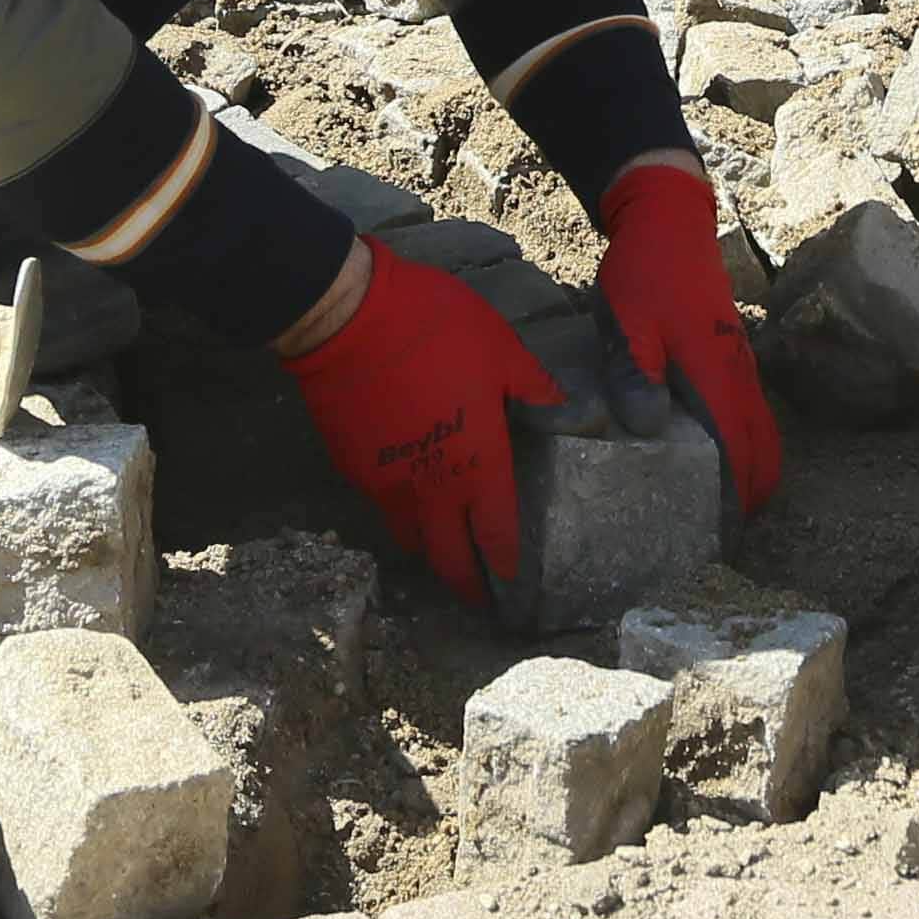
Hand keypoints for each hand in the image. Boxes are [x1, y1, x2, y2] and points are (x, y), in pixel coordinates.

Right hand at [279, 240, 564, 595]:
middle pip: (448, 557)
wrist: (350, 319)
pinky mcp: (351, 469)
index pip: (496, 532)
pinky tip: (403, 501)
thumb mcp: (501, 348)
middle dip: (464, 583)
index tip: (511, 581)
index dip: (505, 562)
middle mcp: (433, 488)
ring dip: (428, 550)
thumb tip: (569, 409)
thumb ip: (534, 387)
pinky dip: (397, 513)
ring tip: (440, 551)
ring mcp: (387, 483)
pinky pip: (380, 506)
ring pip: (410, 537)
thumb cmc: (435, 330)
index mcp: (477, 462)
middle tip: (475, 599)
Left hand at [596, 158, 780, 512]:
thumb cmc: (645, 274)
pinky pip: (751, 415)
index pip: (742, 453)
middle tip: (719, 535)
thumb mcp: (627, 322)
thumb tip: (649, 430)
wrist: (670, 221)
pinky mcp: (733, 358)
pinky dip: (744, 446)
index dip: (738, 501)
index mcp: (716, 375)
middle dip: (753, 497)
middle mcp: (738, 376)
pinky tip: (708, 460)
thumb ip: (635, 373)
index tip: (724, 540)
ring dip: (750, 473)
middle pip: (766, 453)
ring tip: (714, 509)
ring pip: (762, 434)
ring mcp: (741, 367)